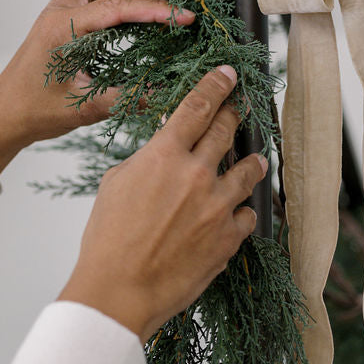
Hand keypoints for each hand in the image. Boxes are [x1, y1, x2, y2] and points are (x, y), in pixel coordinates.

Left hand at [0, 0, 194, 190]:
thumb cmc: (34, 111)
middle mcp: (60, 10)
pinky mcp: (63, 19)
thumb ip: (127, 98)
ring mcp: (60, 11)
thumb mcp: (84, 108)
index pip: (117, 6)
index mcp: (63, 27)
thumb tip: (167, 94)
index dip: (154, 9)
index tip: (184, 16)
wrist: (3, 116)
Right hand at [58, 66, 267, 341]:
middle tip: (241, 106)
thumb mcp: (116, 184)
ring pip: (250, 169)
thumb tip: (163, 155)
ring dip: (252, 161)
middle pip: (227, 129)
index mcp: (163, 156)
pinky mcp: (228, 237)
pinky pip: (248, 214)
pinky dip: (242, 211)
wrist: (119, 289)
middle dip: (235, 113)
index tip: (228, 74)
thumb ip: (146, 161)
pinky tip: (236, 212)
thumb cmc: (108, 241)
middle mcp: (195, 175)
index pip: (197, 106)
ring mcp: (217, 206)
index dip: (215, 84)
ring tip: (254, 160)